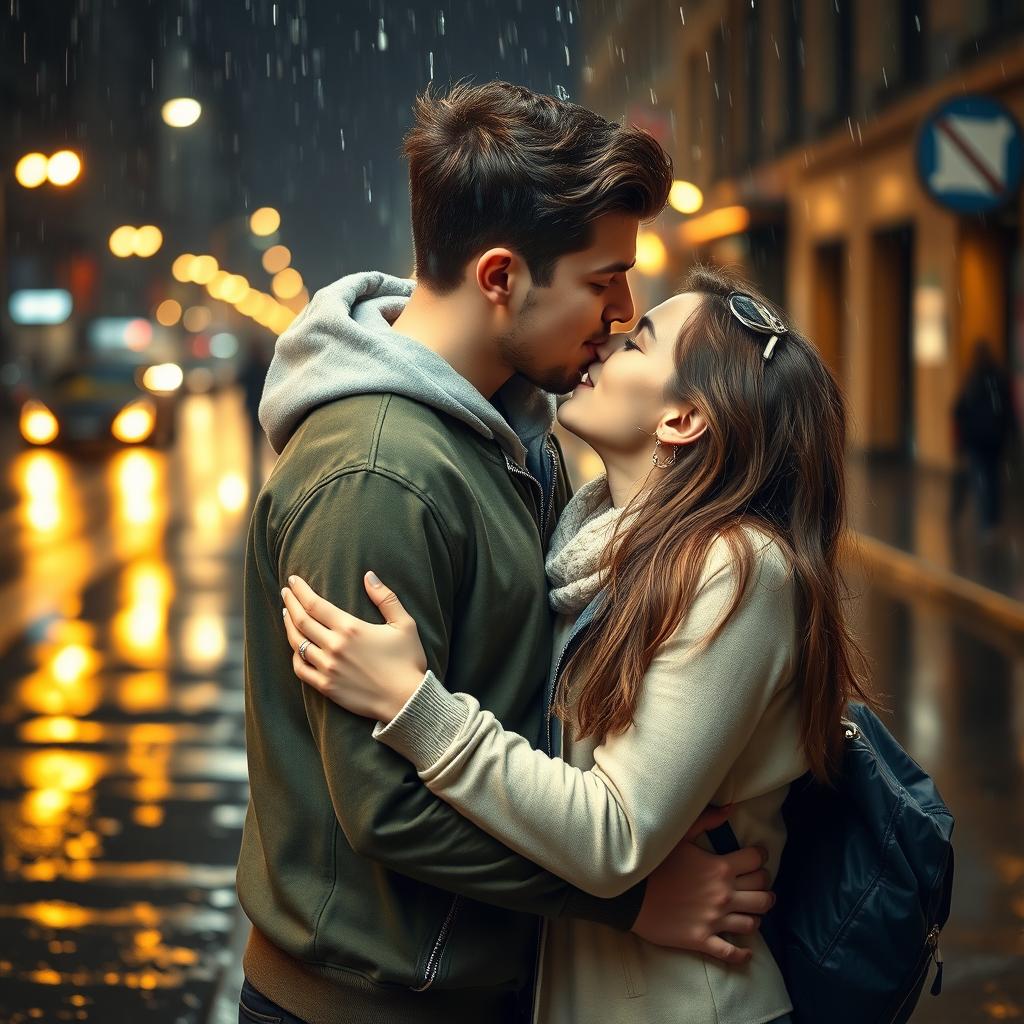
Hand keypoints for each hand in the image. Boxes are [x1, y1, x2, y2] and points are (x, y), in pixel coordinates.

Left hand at [281, 573, 427, 721]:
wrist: (407, 700)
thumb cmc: (407, 660)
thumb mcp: (404, 624)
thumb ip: (386, 597)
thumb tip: (369, 575)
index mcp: (350, 628)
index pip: (315, 604)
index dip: (300, 590)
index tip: (292, 580)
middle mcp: (334, 646)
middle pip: (301, 620)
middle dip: (290, 602)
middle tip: (285, 592)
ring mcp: (327, 667)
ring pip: (297, 643)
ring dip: (289, 626)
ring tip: (287, 613)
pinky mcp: (326, 686)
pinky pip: (301, 669)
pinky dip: (295, 656)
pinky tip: (296, 647)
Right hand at [631, 804, 773, 964]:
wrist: (631, 894)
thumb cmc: (655, 862)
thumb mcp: (679, 836)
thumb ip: (706, 820)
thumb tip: (731, 808)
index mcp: (720, 868)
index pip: (757, 862)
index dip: (760, 857)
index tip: (758, 856)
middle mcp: (724, 895)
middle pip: (762, 892)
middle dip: (764, 886)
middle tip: (758, 882)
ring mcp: (715, 920)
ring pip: (753, 922)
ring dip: (757, 915)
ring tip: (753, 909)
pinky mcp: (703, 940)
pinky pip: (731, 952)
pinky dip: (742, 954)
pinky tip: (746, 951)